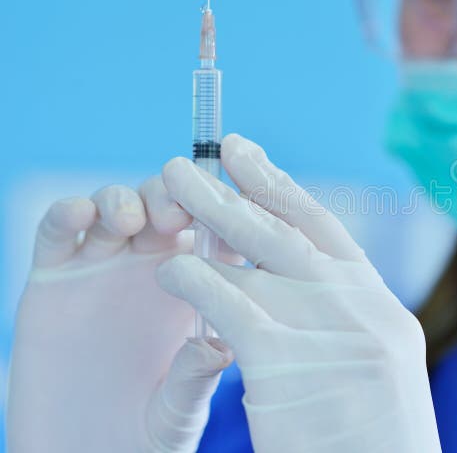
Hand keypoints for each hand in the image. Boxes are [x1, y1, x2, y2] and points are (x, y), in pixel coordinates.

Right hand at [8, 178, 234, 451]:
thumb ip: (195, 376)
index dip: (226, 210)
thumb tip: (220, 344)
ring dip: (126, 199)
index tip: (233, 200)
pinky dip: (69, 212)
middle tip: (177, 214)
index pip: (220, 232)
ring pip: (117, 205)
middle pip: (170, 205)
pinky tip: (81, 215)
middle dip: (175, 197)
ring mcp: (103, 267)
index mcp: (201, 288)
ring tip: (132, 220)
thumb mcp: (178, 410)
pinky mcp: (53, 276)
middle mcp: (155, 267)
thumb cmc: (145, 438)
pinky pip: (59, 230)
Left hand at [156, 133, 441, 452]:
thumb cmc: (375, 441)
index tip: (249, 157)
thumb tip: (294, 283)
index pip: (325, 231)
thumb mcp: (376, 368)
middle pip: (288, 230)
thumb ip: (341, 320)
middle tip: (203, 153)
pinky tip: (171, 269)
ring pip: (256, 254)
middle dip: (242, 186)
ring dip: (209, 215)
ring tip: (169, 187)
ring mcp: (324, 328)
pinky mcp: (280, 359)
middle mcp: (357, 305)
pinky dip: (196, 280)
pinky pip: (227, 304)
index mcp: (380, 307)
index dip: (282, 189)